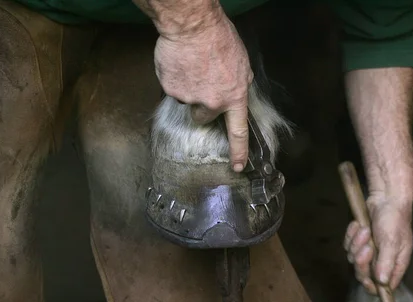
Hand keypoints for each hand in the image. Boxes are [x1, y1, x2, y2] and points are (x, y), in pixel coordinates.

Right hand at [153, 10, 252, 171]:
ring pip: (186, 101)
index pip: (238, 131)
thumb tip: (233, 95)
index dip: (238, 151)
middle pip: (204, 117)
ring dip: (188, 89)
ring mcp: (190, 98)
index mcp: (234, 96)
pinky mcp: (171, 89)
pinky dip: (174, 78)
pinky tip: (180, 64)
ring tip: (192, 66)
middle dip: (202, 105)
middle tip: (202, 83)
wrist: (192, 25)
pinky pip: (172, 89)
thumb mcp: (241, 64)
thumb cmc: (219, 38)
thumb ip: (237, 85)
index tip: (237, 166)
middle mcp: (212, 102)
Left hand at [344, 196, 412, 292]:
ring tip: (364, 229)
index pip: (384, 287)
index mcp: (395, 265)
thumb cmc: (394, 219)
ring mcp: (369, 252)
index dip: (373, 286)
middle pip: (364, 274)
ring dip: (356, 243)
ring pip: (353, 259)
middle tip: (366, 247)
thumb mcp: (392, 241)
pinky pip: (348, 246)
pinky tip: (358, 224)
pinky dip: (351, 235)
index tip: (365, 278)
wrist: (385, 198)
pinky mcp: (358, 241)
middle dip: (362, 261)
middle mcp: (381, 261)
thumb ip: (386, 262)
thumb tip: (382, 282)